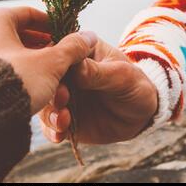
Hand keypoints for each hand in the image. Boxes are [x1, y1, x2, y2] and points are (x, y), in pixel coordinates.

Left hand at [0, 6, 96, 114]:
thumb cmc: (14, 81)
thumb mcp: (48, 64)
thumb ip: (70, 49)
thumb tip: (88, 37)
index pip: (28, 14)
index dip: (51, 25)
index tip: (66, 36)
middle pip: (17, 34)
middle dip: (41, 46)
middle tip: (59, 58)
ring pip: (5, 52)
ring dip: (28, 61)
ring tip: (47, 75)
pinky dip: (11, 72)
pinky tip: (26, 86)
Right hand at [39, 38, 157, 143]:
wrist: (140, 115)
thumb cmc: (133, 85)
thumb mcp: (121, 75)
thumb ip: (97, 71)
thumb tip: (76, 67)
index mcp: (78, 51)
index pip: (59, 50)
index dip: (54, 61)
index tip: (58, 73)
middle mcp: (64, 72)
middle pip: (46, 77)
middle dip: (50, 89)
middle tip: (62, 98)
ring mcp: (61, 94)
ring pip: (45, 101)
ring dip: (50, 111)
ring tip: (63, 120)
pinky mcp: (61, 116)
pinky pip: (50, 124)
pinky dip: (52, 130)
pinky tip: (60, 135)